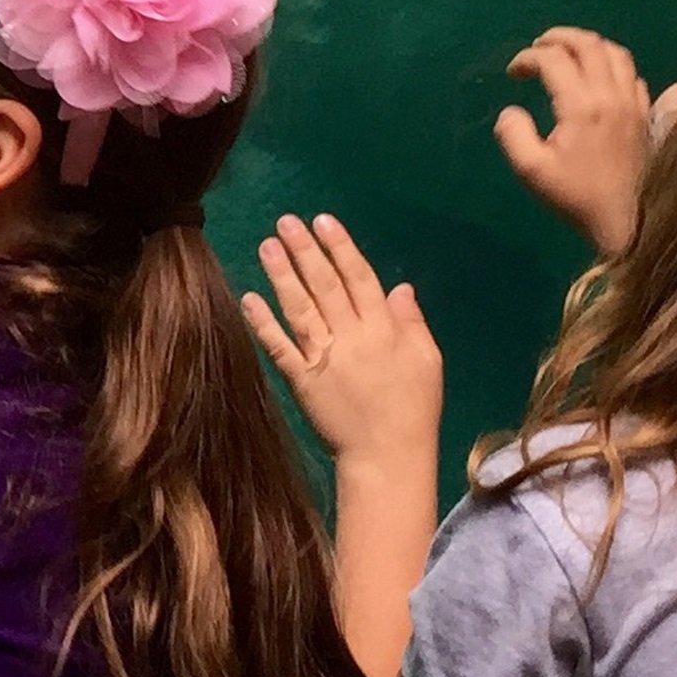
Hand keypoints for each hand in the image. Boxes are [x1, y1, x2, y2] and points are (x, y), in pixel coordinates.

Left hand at [242, 214, 441, 477]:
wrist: (387, 455)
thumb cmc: (412, 407)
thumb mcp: (427, 361)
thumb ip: (411, 322)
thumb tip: (400, 286)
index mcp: (383, 330)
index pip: (359, 278)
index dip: (341, 248)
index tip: (323, 221)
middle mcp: (352, 338)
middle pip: (325, 286)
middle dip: (305, 251)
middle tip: (286, 222)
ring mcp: (324, 358)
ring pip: (300, 308)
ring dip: (282, 275)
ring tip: (267, 245)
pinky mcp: (301, 380)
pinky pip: (279, 347)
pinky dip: (263, 322)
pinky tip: (248, 298)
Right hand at [496, 27, 651, 259]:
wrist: (628, 222)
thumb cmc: (577, 197)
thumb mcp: (531, 170)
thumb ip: (513, 134)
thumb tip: (511, 111)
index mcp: (581, 106)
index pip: (552, 60)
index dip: (526, 59)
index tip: (513, 74)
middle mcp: (610, 95)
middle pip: (587, 44)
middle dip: (557, 38)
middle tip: (537, 47)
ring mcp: (633, 103)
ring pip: (614, 52)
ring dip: (586, 45)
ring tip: (567, 54)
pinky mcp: (645, 114)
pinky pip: (631, 73)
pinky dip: (609, 64)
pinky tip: (597, 78)